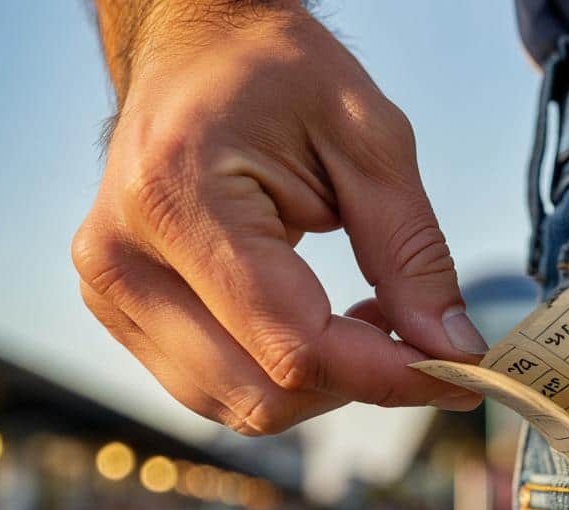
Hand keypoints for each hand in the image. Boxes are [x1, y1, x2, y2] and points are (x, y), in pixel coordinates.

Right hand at [73, 3, 483, 434]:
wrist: (193, 44)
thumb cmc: (278, 72)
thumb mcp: (371, 140)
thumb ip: (412, 253)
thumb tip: (453, 351)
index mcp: (178, 200)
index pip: (293, 344)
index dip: (386, 375)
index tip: (459, 374)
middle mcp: (123, 258)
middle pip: (262, 394)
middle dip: (359, 383)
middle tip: (422, 339)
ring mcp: (109, 289)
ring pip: (238, 405)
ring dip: (322, 385)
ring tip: (371, 317)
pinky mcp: (117, 308)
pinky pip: (214, 386)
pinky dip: (283, 376)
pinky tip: (320, 322)